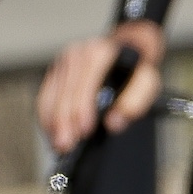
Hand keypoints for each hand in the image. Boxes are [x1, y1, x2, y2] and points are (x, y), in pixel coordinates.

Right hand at [38, 22, 165, 154]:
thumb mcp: (147, 82)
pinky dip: (47, 117)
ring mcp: (62, 63)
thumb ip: (135, 102)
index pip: (84, 85)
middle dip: (64, 122)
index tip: (84, 131)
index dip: (81, 109)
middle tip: (66, 145)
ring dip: (52, 123)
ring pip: (50, 97)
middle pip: (64, 94)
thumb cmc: (135, 68)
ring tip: (57, 144)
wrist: (126, 48)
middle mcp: (76, 55)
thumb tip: (114, 123)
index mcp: (98, 54)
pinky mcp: (54, 72)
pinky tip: (52, 132)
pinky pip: (45, 98)